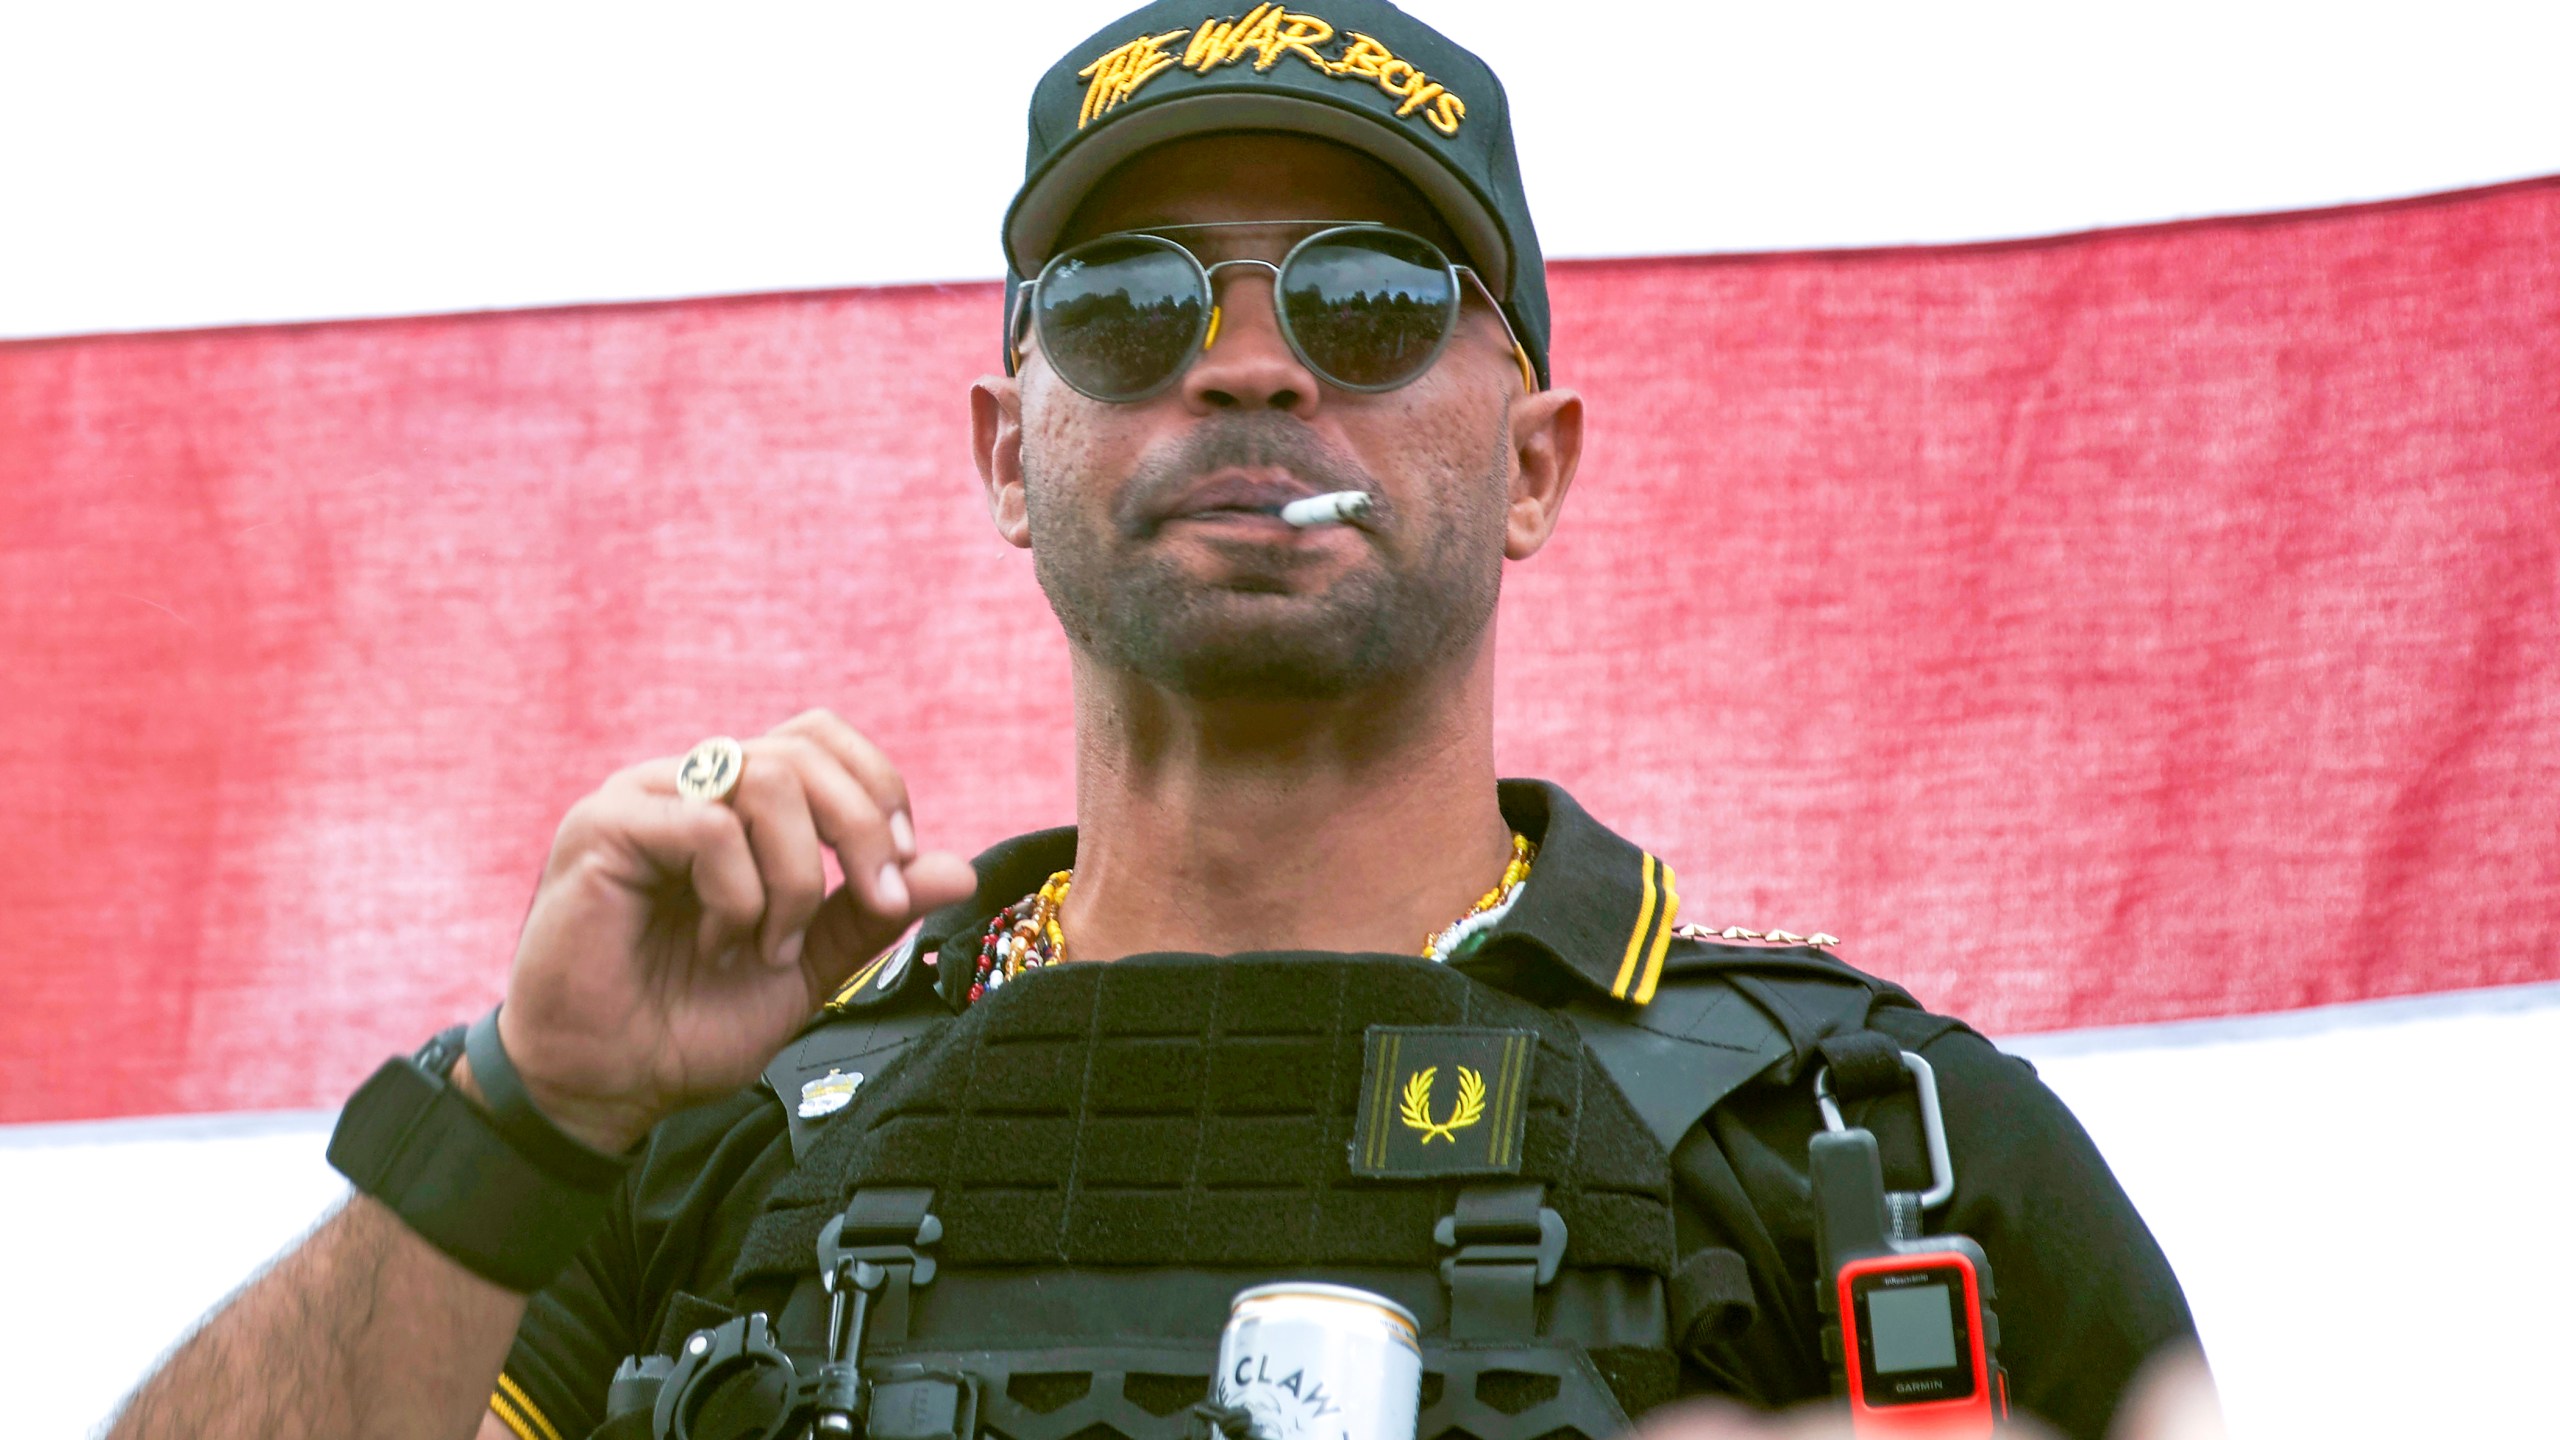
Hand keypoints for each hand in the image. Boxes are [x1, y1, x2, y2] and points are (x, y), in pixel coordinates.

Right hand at [486, 710, 976, 1150]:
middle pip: (805, 750)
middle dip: (862, 830)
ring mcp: (644, 798)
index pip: (822, 740)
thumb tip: (962, 870)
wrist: (606, 1085)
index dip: (878, 791)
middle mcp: (690, 785)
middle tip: (874, 905)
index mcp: (736, 804)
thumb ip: (871, 912)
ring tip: (770, 948)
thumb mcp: (808, 965)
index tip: (898, 876)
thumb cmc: (689, 1024)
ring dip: (795, 879)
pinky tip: (719, 946)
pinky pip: (708, 825)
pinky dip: (738, 895)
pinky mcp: (602, 827)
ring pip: (766, 778)